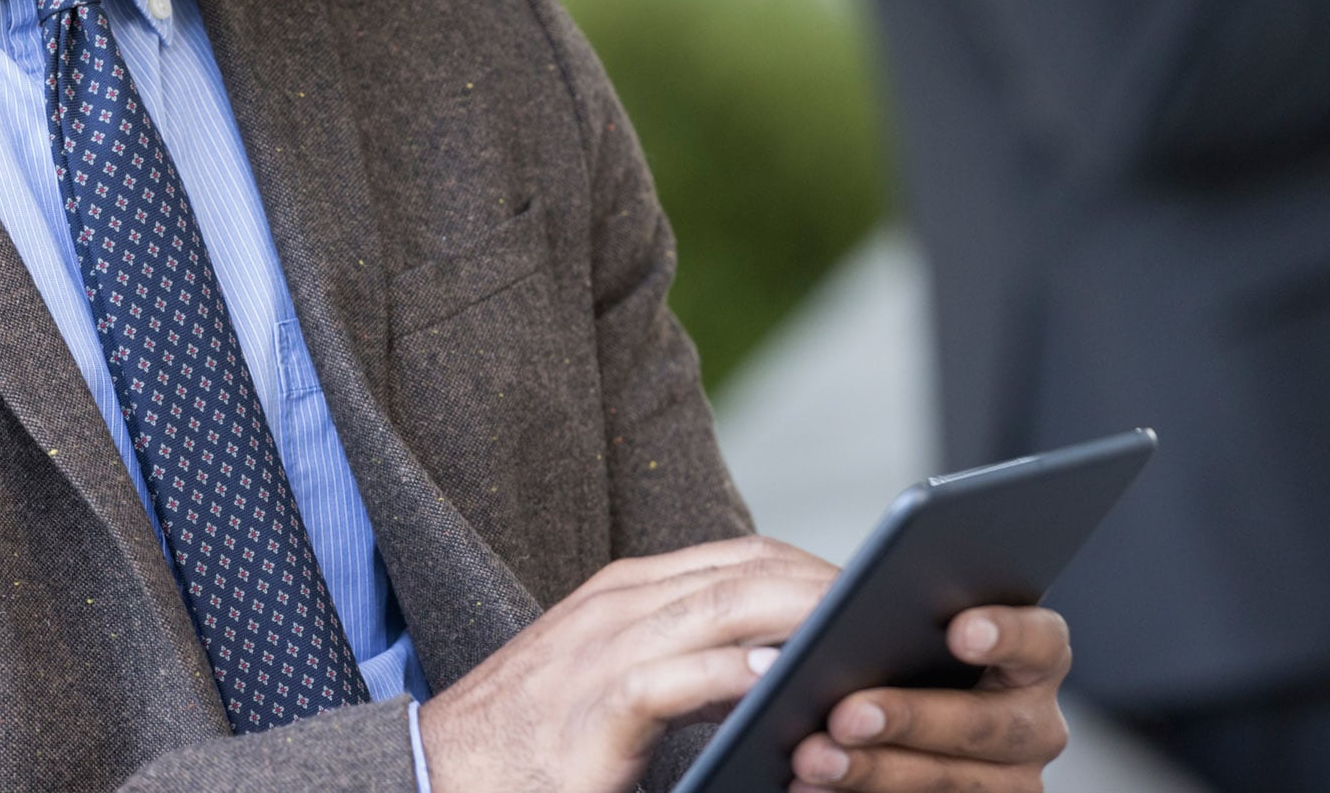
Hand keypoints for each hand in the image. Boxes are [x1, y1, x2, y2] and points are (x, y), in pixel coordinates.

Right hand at [420, 536, 836, 792]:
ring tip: (869, 638)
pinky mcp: (595, 707)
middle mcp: (620, 602)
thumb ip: (684, 665)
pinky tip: (787, 682)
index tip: (877, 598)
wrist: (430, 776)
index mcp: (628, 592)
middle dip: (830, 586)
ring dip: (805, 615)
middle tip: (899, 618)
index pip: (745, 557)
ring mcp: (603, 648)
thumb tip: (773, 670)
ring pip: (727, 606)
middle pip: (752, 569)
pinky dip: (739, 673)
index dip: (816, 569)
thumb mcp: (614, 685)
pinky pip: (680, 677)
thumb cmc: (533, 745)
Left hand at [788, 604, 1070, 790]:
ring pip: (952, 783)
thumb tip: (820, 616)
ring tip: (813, 758)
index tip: (960, 632)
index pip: (1040, 639)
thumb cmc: (846, 640)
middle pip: (989, 725)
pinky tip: (810, 786)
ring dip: (877, 772)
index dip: (1008, 634)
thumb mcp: (843, 606)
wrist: (824, 708)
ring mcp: (1003, 782)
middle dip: (914, 718)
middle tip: (848, 714)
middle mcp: (1028, 723)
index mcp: (1026, 654)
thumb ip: (832, 598)